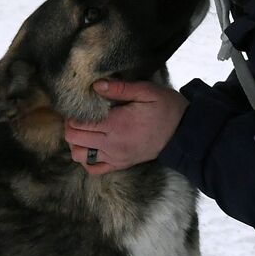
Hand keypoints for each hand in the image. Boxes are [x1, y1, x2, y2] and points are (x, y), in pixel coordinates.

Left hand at [64, 80, 187, 175]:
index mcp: (117, 124)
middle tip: (79, 116)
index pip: (79, 123)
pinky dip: (86, 160)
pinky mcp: (120, 164)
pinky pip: (94, 169)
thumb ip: (120, 88)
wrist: (183, 133)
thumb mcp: (147, 91)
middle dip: (70, 126)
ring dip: (75, 143)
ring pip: (79, 155)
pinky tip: (90, 148)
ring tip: (83, 131)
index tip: (79, 106)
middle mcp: (112, 143)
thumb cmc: (166, 108)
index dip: (72, 114)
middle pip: (74, 139)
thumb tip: (95, 86)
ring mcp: (115, 157)